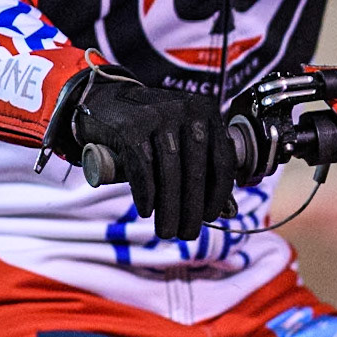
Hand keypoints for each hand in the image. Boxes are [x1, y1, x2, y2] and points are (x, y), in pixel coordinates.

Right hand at [72, 79, 236, 240]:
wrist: (108, 102)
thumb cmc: (153, 129)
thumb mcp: (184, 138)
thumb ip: (205, 169)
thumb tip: (228, 212)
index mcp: (207, 113)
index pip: (223, 160)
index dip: (218, 195)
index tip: (210, 218)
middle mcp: (187, 110)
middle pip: (196, 170)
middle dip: (192, 209)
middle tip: (186, 234)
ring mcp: (158, 116)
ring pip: (170, 172)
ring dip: (169, 208)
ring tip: (166, 231)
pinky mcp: (130, 126)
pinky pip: (143, 167)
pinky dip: (146, 194)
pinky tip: (147, 211)